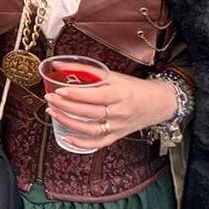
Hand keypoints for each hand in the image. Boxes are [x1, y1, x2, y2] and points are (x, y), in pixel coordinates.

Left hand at [45, 69, 177, 150]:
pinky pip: (98, 143)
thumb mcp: (113, 75)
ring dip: (68, 122)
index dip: (77, 94)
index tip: (60, 90)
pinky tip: (66, 137)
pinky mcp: (117, 136)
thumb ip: (86, 70)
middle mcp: (120, 112)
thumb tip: (57, 64)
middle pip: (90, 112)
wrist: (157, 103)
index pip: (97, 96)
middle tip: (50, 98)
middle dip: (66, 106)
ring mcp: (118, 126)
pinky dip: (81, 143)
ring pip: (91, 129)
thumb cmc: (133, 87)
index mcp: (121, 94)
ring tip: (53, 112)